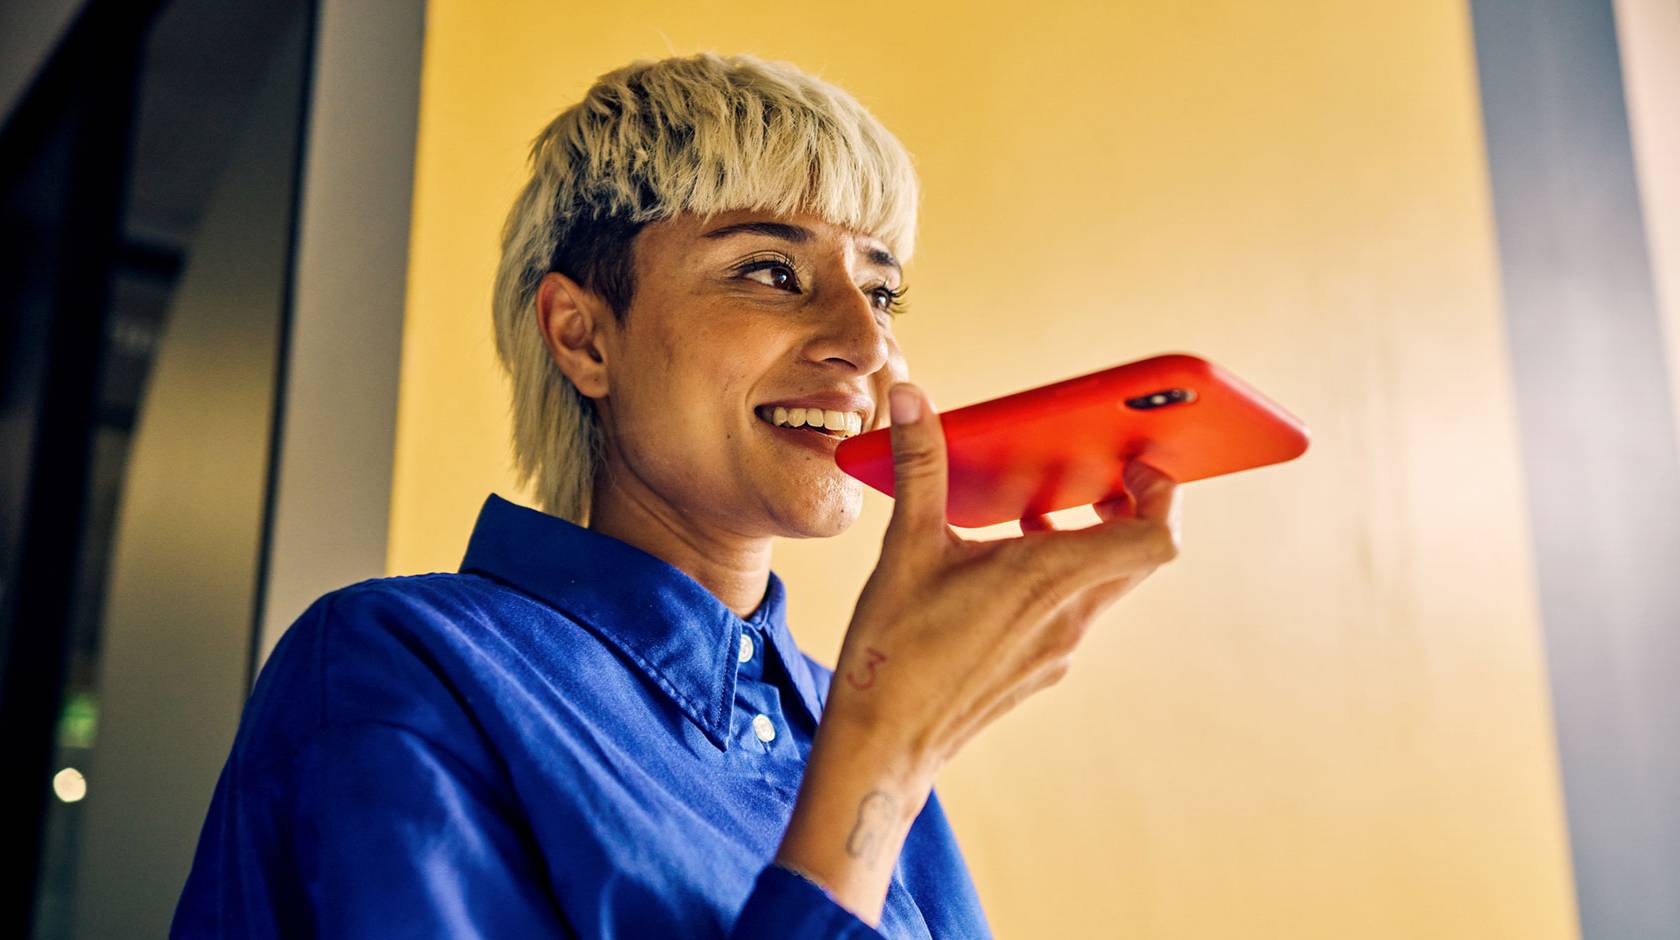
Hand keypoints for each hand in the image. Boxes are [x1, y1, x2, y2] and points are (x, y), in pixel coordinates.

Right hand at [828, 380, 1181, 765]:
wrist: (883, 746)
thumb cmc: (893, 653)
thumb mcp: (905, 547)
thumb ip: (920, 466)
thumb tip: (914, 399)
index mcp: (1046, 578)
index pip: (1155, 538)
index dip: (1164, 495)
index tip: (1138, 462)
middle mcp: (1067, 617)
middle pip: (1137, 556)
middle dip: (1128, 507)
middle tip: (1096, 473)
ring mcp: (1058, 650)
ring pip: (1103, 584)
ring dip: (1087, 542)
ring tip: (1037, 512)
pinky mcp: (1040, 669)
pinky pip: (1073, 611)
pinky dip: (1058, 578)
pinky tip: (1002, 567)